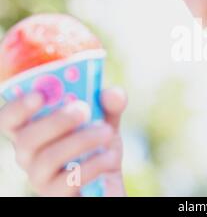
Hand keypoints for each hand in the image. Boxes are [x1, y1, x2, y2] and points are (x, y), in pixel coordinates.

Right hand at [0, 87, 127, 196]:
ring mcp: (40, 179)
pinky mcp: (58, 196)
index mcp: (33, 130)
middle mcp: (29, 156)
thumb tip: (113, 94)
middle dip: (57, 121)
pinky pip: (69, 181)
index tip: (39, 95)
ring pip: (48, 158)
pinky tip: (111, 156)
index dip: (18, 107)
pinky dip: (94, 164)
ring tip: (107, 132)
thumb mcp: (106, 120)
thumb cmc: (98, 146)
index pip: (9, 119)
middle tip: (84, 109)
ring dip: (81, 141)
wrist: (109, 181)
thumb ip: (110, 104)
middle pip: (27, 139)